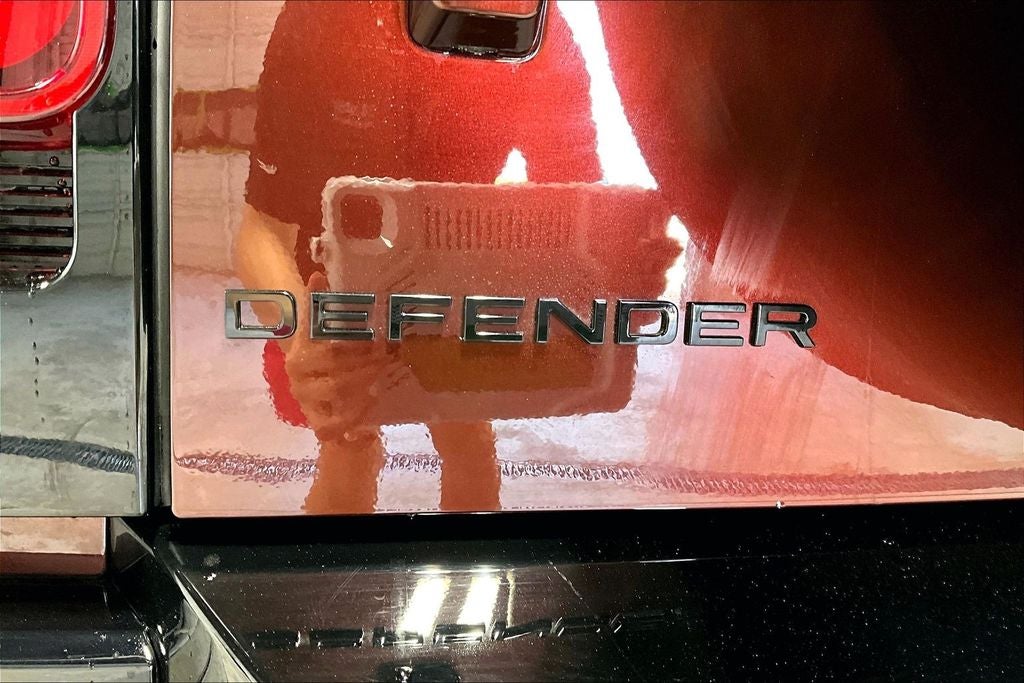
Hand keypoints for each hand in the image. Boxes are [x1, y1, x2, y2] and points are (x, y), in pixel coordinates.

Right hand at [283, 272, 397, 440]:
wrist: (333, 412)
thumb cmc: (335, 367)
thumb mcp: (332, 339)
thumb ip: (325, 310)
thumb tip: (317, 276)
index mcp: (299, 346)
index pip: (312, 326)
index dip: (329, 313)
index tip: (354, 310)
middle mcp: (297, 372)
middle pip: (332, 358)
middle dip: (364, 353)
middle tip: (389, 349)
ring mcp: (305, 399)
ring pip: (336, 387)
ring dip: (365, 377)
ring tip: (385, 370)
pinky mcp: (318, 423)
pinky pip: (334, 423)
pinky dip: (355, 414)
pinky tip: (373, 401)